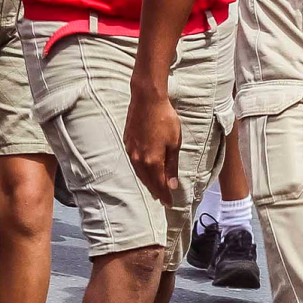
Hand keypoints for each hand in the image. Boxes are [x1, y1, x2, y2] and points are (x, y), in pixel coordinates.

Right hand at [125, 84, 181, 201]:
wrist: (147, 100)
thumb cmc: (165, 119)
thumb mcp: (174, 143)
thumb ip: (172, 165)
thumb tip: (172, 184)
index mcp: (152, 161)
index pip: (159, 184)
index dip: (165, 195)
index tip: (169, 203)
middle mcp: (139, 159)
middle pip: (148, 181)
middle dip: (156, 191)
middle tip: (162, 198)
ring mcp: (131, 151)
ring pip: (139, 173)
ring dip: (147, 182)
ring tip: (154, 188)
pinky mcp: (127, 142)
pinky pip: (134, 162)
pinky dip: (140, 170)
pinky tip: (144, 170)